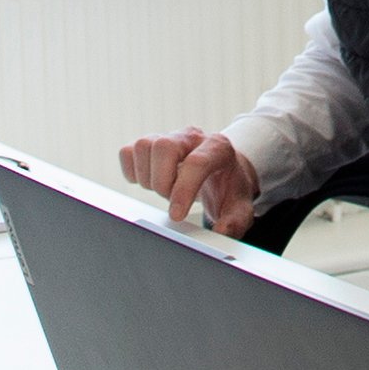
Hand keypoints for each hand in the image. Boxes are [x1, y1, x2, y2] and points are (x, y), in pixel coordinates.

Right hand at [119, 129, 259, 234]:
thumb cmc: (229, 189)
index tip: (176, 216)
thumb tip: (220, 232)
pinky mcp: (150, 143)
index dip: (182, 190)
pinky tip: (149, 182)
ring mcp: (169, 137)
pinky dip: (132, 171)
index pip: (196, 162)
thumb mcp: (240, 208)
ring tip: (163, 190)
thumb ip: (235, 221)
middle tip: (172, 199)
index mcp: (218, 148)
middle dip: (162, 182)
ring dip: (147, 177)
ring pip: (143, 146)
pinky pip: (128, 152)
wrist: (222, 172)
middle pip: (164, 147)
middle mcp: (192, 137)